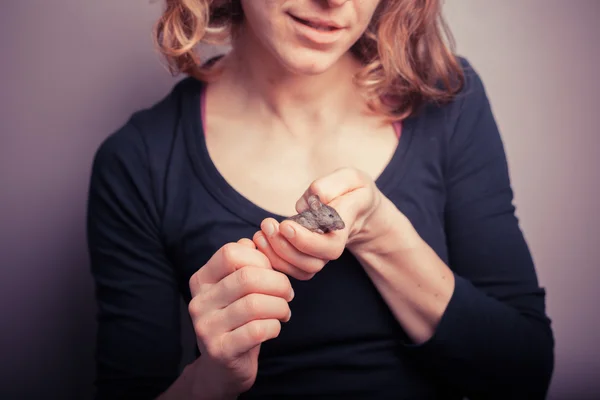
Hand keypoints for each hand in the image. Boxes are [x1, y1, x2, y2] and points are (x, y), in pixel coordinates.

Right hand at [187, 239, 294, 396]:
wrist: (224, 366)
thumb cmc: (238, 319)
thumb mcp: (236, 288)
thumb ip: (246, 263)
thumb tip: (256, 241)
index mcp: (201, 279)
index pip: (231, 253)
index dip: (260, 259)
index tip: (272, 272)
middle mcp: (198, 301)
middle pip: (247, 277)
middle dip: (278, 283)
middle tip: (288, 293)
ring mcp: (206, 326)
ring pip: (255, 304)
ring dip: (280, 306)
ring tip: (284, 311)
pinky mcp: (220, 350)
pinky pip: (258, 329)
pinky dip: (275, 326)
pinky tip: (275, 327)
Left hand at [252, 167, 386, 279]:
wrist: (357, 207)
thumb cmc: (351, 190)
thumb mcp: (350, 178)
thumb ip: (331, 185)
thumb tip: (310, 203)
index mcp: (347, 225)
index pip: (330, 246)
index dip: (306, 241)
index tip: (285, 225)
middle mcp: (334, 246)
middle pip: (312, 264)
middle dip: (285, 248)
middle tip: (267, 225)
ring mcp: (321, 255)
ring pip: (301, 270)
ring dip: (276, 255)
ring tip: (260, 233)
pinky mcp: (308, 257)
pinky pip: (292, 270)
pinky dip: (273, 259)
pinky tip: (261, 240)